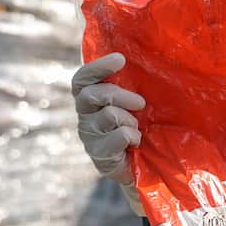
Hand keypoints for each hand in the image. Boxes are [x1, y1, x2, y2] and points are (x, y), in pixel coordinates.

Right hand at [72, 52, 145, 213]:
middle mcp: (84, 116)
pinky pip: (119, 136)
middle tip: (141, 103)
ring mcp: (89, 136)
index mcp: (89, 100)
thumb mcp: (134, 104)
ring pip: (108, 115)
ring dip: (129, 119)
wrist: (142, 167)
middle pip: (91, 94)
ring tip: (137, 128)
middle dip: (119, 94)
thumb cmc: (140, 127)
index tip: (120, 59)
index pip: (82, 79)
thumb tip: (143, 60)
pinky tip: (136, 142)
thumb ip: (131, 85)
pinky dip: (133, 136)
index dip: (97, 67)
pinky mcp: (99, 154)